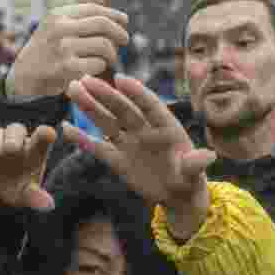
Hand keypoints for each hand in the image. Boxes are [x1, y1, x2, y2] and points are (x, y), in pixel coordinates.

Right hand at [0, 123, 56, 210]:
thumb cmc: (15, 190)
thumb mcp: (26, 197)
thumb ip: (35, 198)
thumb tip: (47, 204)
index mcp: (33, 151)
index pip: (42, 137)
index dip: (45, 133)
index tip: (49, 134)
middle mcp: (16, 144)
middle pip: (16, 129)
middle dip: (14, 137)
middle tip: (12, 149)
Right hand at [6, 3, 129, 97]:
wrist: (25, 75)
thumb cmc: (48, 51)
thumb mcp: (57, 27)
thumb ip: (81, 20)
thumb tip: (121, 18)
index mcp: (59, 14)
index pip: (95, 9)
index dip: (114, 15)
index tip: (124, 22)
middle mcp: (60, 27)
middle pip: (103, 24)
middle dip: (119, 32)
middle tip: (124, 40)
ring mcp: (63, 47)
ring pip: (104, 45)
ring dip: (111, 54)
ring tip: (108, 59)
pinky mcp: (67, 68)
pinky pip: (98, 64)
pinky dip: (100, 67)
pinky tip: (95, 69)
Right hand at [63, 74, 216, 239]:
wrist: (178, 196)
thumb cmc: (190, 180)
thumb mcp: (194, 174)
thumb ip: (196, 163)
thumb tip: (209, 156)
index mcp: (165, 126)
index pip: (149, 105)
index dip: (136, 92)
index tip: (121, 79)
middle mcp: (144, 130)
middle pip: (122, 109)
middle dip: (104, 95)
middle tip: (84, 79)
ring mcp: (129, 143)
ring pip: (107, 122)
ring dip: (90, 107)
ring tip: (72, 90)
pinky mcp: (118, 160)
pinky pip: (98, 148)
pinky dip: (82, 140)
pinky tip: (65, 128)